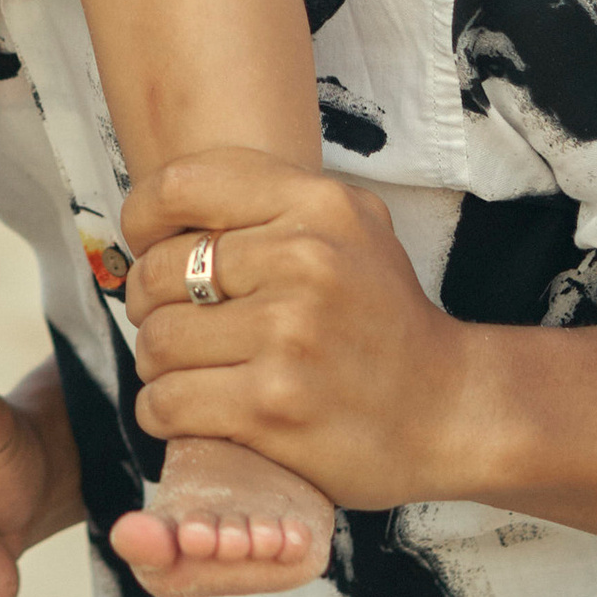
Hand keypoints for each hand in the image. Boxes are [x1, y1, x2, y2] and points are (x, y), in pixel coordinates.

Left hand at [122, 154, 466, 511]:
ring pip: (156, 342)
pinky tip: (187, 407)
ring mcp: (288, 338)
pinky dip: (161, 410)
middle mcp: (305, 263)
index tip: (147, 245)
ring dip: (155, 362)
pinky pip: (167, 402)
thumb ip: (267, 202)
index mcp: (317, 206)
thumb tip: (160, 208)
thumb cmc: (381, 318)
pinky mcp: (273, 409)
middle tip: (169, 319)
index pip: (181, 185)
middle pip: (158, 272)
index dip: (143, 217)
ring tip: (184, 367)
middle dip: (147, 301)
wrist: (453, 411)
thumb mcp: (348, 228)